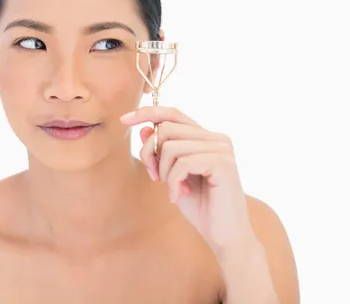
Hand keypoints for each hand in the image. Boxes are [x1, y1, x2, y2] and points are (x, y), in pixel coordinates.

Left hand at [120, 106, 256, 257]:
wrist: (225, 236)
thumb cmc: (201, 207)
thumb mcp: (173, 176)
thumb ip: (161, 153)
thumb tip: (144, 129)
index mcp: (207, 138)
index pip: (173, 114)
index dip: (147, 113)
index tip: (124, 119)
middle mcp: (217, 138)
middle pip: (166, 128)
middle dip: (150, 153)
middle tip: (155, 178)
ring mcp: (222, 149)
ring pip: (171, 146)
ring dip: (164, 172)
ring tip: (173, 190)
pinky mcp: (223, 163)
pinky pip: (182, 163)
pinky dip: (173, 182)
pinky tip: (178, 196)